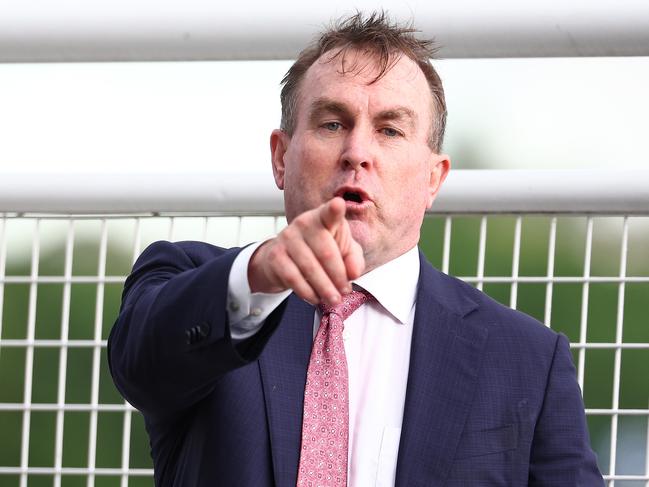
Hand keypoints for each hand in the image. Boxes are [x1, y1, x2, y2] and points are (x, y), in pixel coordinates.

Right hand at [248, 197, 364, 305]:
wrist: (282, 259)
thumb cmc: (319, 251)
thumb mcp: (342, 252)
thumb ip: (353, 259)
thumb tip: (353, 273)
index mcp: (323, 218)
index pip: (329, 213)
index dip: (334, 210)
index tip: (339, 205)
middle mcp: (304, 223)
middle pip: (326, 253)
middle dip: (338, 276)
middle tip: (345, 291)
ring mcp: (287, 238)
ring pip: (310, 268)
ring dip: (325, 288)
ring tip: (334, 299)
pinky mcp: (276, 256)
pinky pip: (294, 278)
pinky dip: (308, 292)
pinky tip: (315, 297)